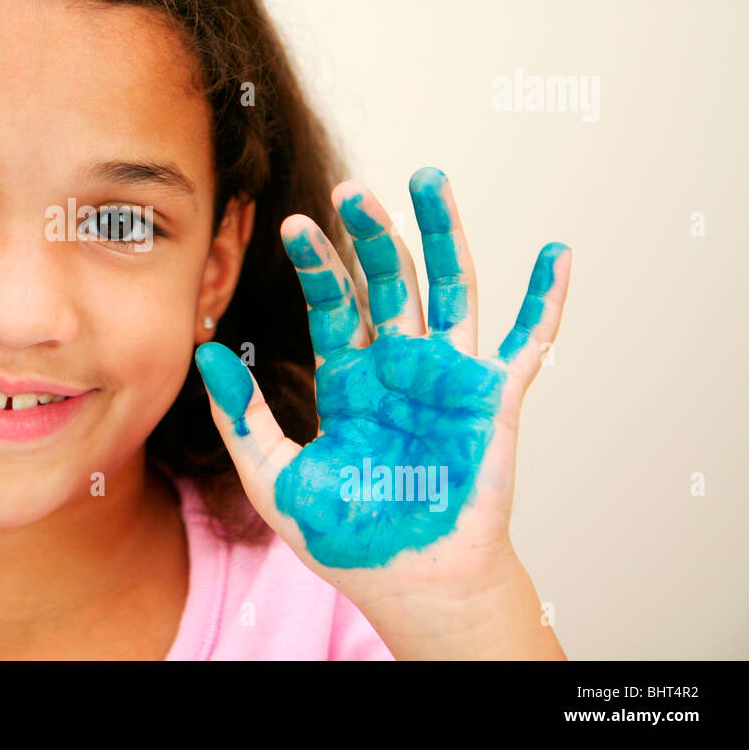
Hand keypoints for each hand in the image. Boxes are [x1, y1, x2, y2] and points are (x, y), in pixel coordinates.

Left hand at [195, 167, 569, 621]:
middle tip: (350, 188)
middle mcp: (399, 365)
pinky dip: (546, 300)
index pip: (333, 303)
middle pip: (388, 281)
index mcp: (350, 378)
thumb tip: (205, 351)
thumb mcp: (274, 476)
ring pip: (450, 289)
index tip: (292, 226)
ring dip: (443, 234)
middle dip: (370, 234)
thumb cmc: (345, 536)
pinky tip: (557, 253)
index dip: (316, 264)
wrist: (408, 585)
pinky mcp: (493, 400)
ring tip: (427, 178)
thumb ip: (241, 415)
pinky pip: (527, 344)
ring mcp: (448, 377)